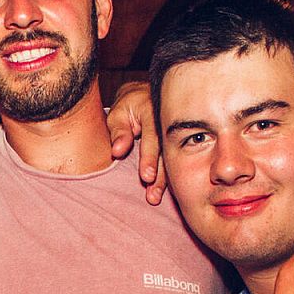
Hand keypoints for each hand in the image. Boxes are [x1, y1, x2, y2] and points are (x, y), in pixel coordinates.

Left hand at [105, 81, 165, 204]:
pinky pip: (173, 161)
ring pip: (171, 159)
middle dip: (160, 176)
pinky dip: (168, 178)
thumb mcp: (119, 112)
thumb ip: (118, 131)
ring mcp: (174, 134)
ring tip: (154, 198)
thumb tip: (117, 151)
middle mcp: (167, 124)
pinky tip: (163, 192)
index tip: (146, 176)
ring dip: (164, 181)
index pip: (152, 137)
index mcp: (153, 112)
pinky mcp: (176, 143)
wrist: (145, 95)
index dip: (149, 158)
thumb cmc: (128, 106)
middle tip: (152, 195)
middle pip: (165, 152)